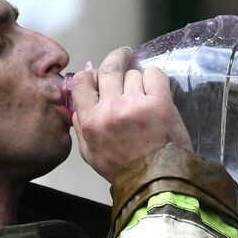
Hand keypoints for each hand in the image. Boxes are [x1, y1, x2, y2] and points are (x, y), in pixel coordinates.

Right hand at [69, 47, 192, 181]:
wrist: (156, 183)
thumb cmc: (124, 170)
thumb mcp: (91, 154)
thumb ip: (81, 126)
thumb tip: (78, 103)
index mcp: (91, 121)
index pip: (82, 82)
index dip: (91, 73)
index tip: (98, 72)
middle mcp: (110, 109)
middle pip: (109, 68)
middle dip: (117, 58)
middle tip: (124, 55)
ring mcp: (135, 105)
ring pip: (133, 74)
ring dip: (139, 81)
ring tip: (145, 97)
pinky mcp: (160, 104)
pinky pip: (154, 74)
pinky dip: (155, 78)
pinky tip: (157, 90)